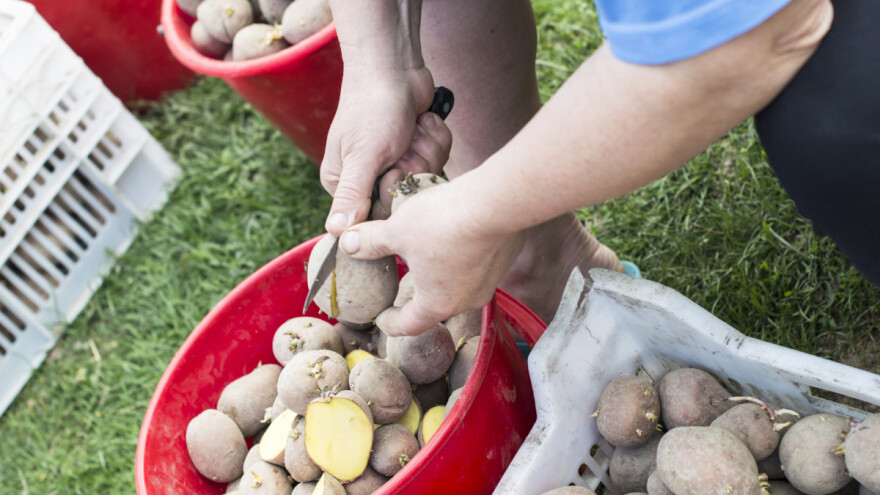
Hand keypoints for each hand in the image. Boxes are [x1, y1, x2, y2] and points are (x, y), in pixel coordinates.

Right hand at [321, 68, 449, 233]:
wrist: (395, 66)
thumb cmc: (373, 107)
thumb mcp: (363, 156)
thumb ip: (352, 196)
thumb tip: (334, 233)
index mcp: (343, 184)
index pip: (377, 217)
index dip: (394, 195)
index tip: (394, 170)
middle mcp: (367, 178)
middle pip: (405, 199)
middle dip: (413, 167)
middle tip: (403, 142)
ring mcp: (395, 163)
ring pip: (426, 179)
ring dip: (426, 149)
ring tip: (412, 128)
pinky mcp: (416, 149)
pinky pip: (438, 160)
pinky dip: (435, 138)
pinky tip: (422, 122)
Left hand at [336, 181, 525, 335]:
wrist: (495, 201)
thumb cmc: (441, 221)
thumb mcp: (396, 230)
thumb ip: (370, 241)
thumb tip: (346, 244)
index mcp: (436, 303)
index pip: (409, 326)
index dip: (390, 323)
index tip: (382, 318)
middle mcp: (466, 300)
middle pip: (437, 305)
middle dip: (419, 295)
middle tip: (406, 283)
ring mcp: (491, 281)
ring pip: (462, 284)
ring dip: (446, 273)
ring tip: (433, 254)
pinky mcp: (506, 258)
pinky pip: (482, 264)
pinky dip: (468, 255)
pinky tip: (460, 235)